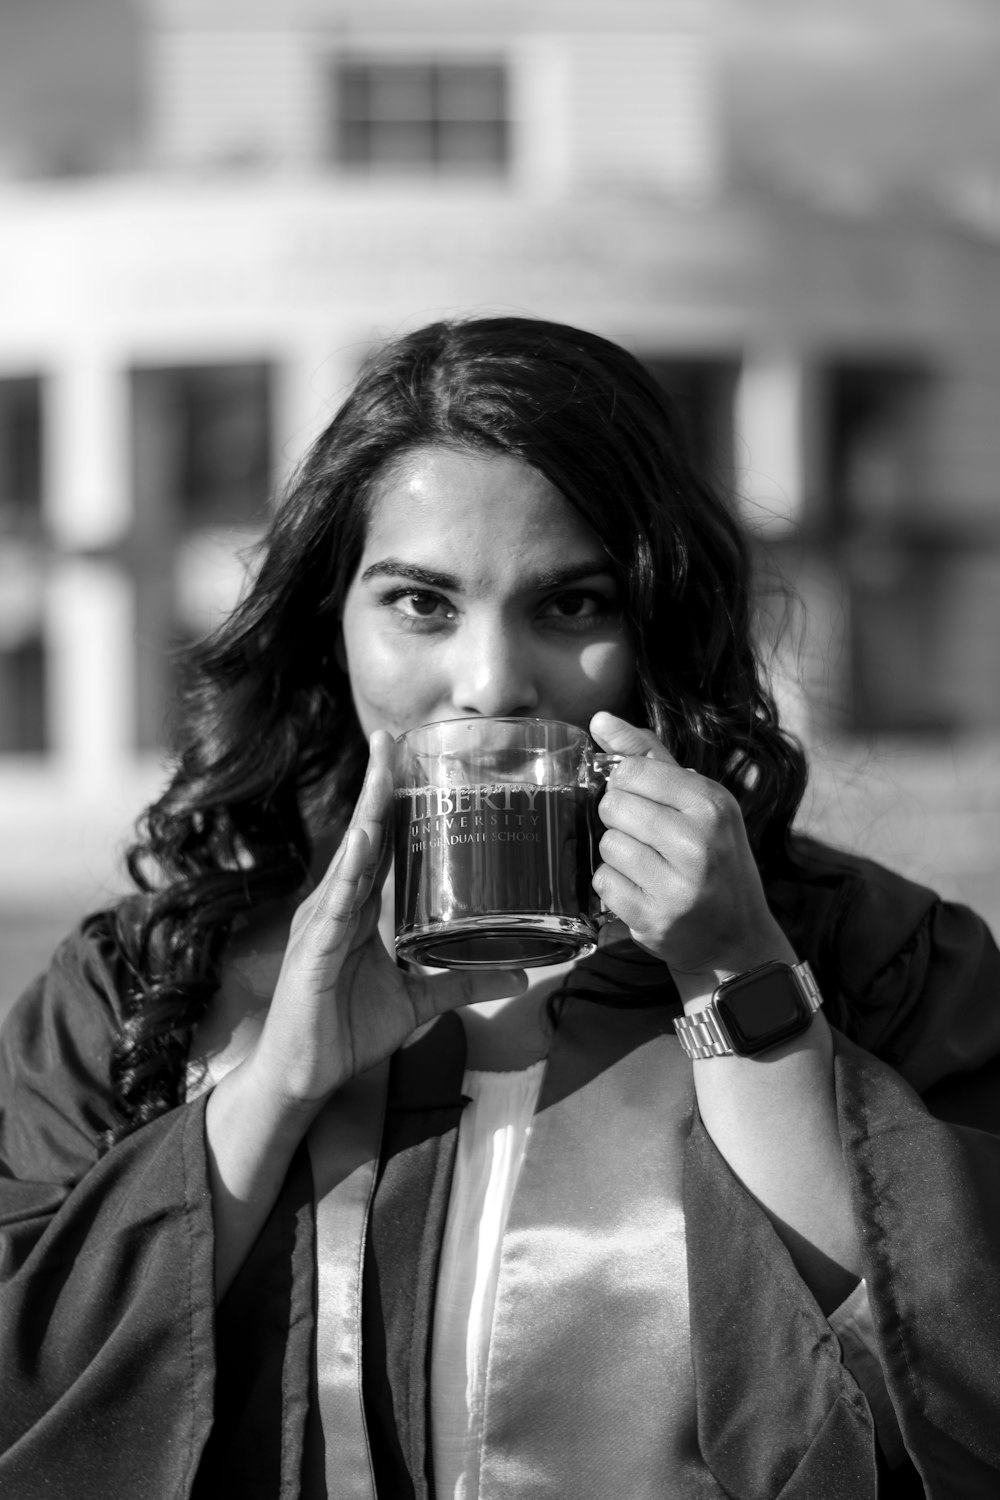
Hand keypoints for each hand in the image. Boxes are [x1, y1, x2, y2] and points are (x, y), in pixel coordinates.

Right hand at [247, 730, 525, 1113]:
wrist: (304, 1078)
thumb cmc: (347, 1032)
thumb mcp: (417, 1002)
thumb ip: (463, 984)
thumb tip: (521, 976)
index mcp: (355, 910)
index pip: (377, 845)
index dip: (389, 801)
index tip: (405, 757)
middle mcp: (335, 905)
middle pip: (360, 836)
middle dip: (375, 786)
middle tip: (391, 737)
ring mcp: (321, 924)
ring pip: (348, 858)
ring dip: (365, 813)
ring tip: (380, 771)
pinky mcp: (314, 951)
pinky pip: (335, 904)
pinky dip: (350, 871)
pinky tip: (362, 841)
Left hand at [590, 712, 795, 997]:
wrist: (735, 938)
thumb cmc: (714, 859)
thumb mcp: (698, 802)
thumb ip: (648, 757)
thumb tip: (600, 719)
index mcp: (711, 804)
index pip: (630, 772)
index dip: (625, 785)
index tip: (643, 801)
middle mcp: (698, 842)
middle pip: (612, 806)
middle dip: (621, 821)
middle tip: (649, 839)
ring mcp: (677, 884)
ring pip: (606, 845)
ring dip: (618, 856)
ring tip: (648, 868)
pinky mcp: (654, 918)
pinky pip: (603, 882)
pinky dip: (614, 887)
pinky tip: (641, 891)